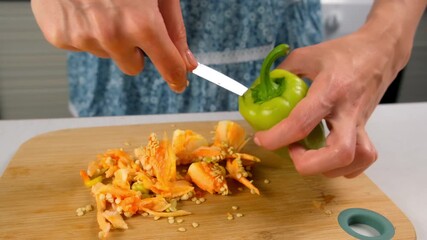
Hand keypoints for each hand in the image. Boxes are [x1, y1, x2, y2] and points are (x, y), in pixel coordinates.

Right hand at [31, 0, 196, 92]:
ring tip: (102, 6)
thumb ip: (174, 29)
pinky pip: (83, 46)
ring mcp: (83, 38)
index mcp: (141, 23)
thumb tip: (187, 61)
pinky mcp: (60, 37)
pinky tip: (84, 9)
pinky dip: (87, 31)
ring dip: (110, 37)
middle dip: (136, 49)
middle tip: (129, 19)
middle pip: (134, 67)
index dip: (177, 76)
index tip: (178, 80)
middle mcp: (112, 36)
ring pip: (108, 55)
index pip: (168, 67)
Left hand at [254, 29, 406, 177]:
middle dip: (308, 164)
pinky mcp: (366, 129)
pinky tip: (328, 158)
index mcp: (330, 89)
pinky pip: (363, 158)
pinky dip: (345, 167)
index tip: (262, 139)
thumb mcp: (306, 55)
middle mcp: (348, 110)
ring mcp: (360, 122)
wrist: (380, 51)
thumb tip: (260, 91)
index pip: (301, 122)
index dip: (276, 137)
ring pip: (354, 160)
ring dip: (326, 167)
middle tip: (292, 151)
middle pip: (338, 153)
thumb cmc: (343, 52)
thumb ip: (281, 73)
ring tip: (308, 153)